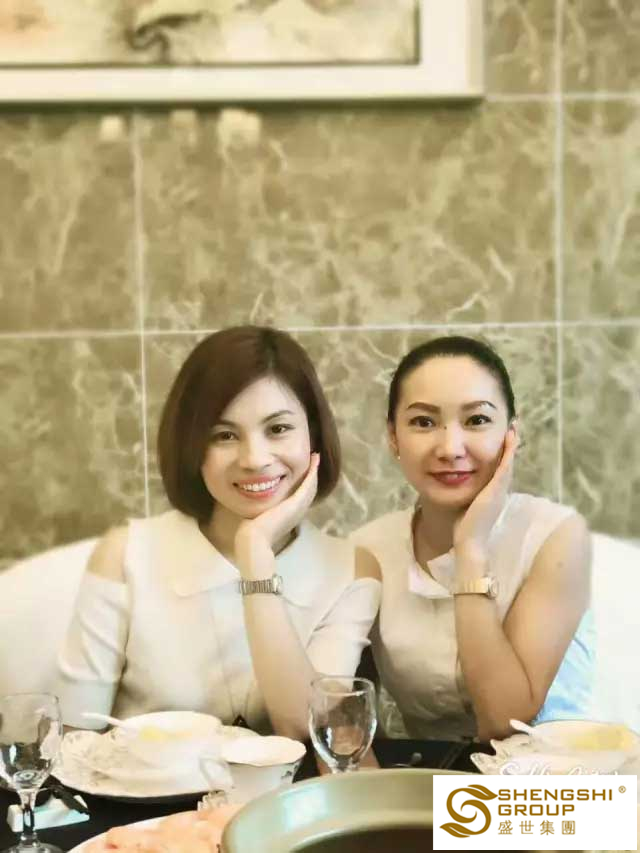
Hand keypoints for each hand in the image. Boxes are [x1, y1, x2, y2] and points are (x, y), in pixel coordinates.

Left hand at [235, 453, 319, 574]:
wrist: (254, 539)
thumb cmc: (252, 531)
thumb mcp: (260, 514)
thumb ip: (263, 506)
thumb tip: (255, 496)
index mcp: (291, 514)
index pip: (301, 494)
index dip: (305, 481)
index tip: (305, 468)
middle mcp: (299, 511)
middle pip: (310, 489)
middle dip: (312, 473)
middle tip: (314, 459)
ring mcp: (299, 507)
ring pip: (312, 485)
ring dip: (314, 470)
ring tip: (315, 457)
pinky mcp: (297, 502)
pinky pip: (308, 484)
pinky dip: (312, 471)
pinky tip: (314, 460)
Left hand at [453, 428, 517, 564]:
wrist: (469, 543)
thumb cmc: (464, 527)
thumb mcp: (467, 505)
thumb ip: (466, 494)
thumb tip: (456, 484)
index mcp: (494, 494)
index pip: (500, 470)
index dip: (504, 454)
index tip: (504, 439)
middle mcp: (500, 491)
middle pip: (507, 463)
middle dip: (510, 446)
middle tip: (513, 428)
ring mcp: (499, 490)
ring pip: (509, 463)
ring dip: (512, 445)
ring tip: (513, 429)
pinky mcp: (496, 491)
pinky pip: (505, 468)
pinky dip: (508, 453)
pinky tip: (510, 440)